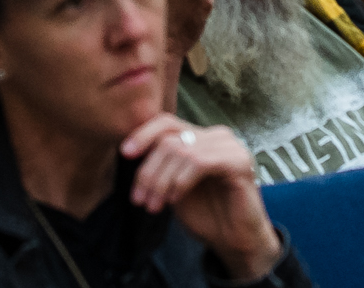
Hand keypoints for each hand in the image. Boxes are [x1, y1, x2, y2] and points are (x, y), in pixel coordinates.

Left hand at [120, 115, 280, 280]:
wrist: (234, 241)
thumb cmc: (206, 214)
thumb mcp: (173, 187)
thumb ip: (160, 166)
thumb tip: (129, 150)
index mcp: (201, 137)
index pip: (167, 122)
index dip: (143, 134)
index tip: (125, 154)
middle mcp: (216, 135)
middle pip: (169, 139)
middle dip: (148, 171)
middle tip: (139, 200)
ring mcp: (230, 146)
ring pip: (181, 150)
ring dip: (161, 181)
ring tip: (154, 206)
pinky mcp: (239, 161)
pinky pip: (200, 162)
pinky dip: (181, 181)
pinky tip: (174, 199)